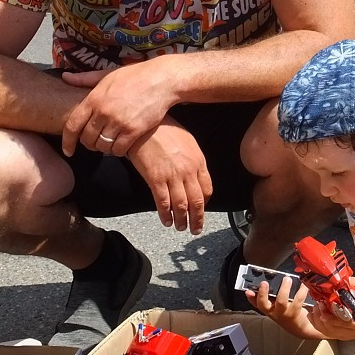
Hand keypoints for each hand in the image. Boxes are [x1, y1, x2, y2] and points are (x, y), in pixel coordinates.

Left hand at [61, 59, 178, 156]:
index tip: (68, 150)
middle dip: (89, 144)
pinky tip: (122, 145)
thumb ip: (85, 78)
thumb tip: (65, 77)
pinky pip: (119, 150)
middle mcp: (104, 112)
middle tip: (96, 142)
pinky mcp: (134, 130)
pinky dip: (118, 151)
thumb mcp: (108, 74)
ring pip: (102, 146)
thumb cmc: (135, 75)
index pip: (72, 125)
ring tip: (110, 142)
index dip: (67, 141)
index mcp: (94, 98)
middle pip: (87, 139)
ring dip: (104, 148)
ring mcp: (119, 122)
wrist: (162, 79)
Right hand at [124, 116, 212, 233]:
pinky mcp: (155, 178)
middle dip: (197, 218)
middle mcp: (188, 171)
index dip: (205, 204)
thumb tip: (195, 175)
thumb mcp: (188, 142)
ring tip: (180, 227)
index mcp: (199, 161)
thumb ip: (194, 160)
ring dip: (182, 220)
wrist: (147, 125)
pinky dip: (166, 214)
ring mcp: (172, 175)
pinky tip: (166, 221)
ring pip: (181, 205)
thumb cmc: (166, 130)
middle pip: (197, 201)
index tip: (201, 211)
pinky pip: (163, 202)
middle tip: (195, 229)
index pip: (207, 189)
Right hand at [248, 277, 321, 339]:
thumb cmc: (291, 313)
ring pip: (281, 302)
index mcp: (270, 308)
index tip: (248, 291)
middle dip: (262, 293)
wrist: (305, 328)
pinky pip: (297, 301)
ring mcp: (284, 314)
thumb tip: (277, 278)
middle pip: (263, 304)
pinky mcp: (295, 315)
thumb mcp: (281, 305)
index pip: (256, 303)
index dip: (251, 297)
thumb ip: (275, 294)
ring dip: (283, 289)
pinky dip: (301, 291)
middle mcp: (274, 312)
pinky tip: (304, 284)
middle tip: (264, 283)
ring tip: (287, 279)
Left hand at [307, 276, 354, 340]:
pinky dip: (318, 325)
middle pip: (332, 329)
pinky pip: (327, 333)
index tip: (323, 310)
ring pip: (328, 333)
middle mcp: (352, 332)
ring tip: (314, 308)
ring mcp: (346, 336)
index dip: (332, 319)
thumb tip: (346, 278)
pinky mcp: (341, 336)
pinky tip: (313, 316)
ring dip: (318, 322)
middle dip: (321, 318)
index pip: (343, 323)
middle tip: (317, 305)